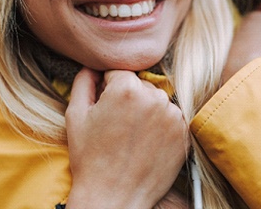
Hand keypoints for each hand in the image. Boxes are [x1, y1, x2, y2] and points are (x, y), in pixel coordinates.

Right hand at [66, 68, 188, 208]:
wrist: (115, 197)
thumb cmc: (90, 158)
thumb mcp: (76, 115)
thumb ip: (84, 81)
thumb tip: (93, 64)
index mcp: (126, 88)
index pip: (119, 73)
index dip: (108, 90)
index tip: (105, 109)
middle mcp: (154, 96)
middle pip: (140, 86)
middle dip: (129, 99)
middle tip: (118, 126)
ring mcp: (173, 114)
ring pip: (157, 101)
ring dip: (147, 111)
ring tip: (132, 137)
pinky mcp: (184, 131)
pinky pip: (171, 117)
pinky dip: (161, 126)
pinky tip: (147, 143)